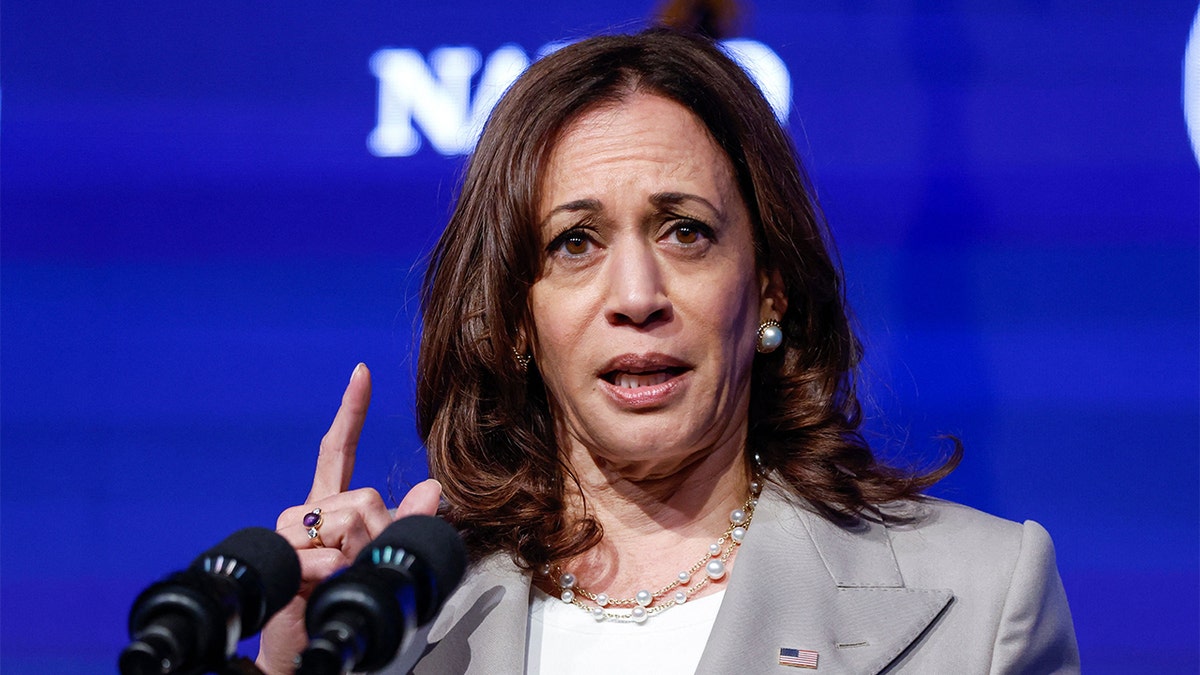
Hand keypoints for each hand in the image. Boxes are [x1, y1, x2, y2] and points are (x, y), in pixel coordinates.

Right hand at [256, 363, 442, 674]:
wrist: (309, 646)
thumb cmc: (347, 600)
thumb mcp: (386, 558)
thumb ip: (408, 523)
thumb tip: (434, 488)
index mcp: (330, 505)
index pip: (337, 450)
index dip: (350, 412)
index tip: (361, 373)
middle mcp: (307, 512)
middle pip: (362, 495)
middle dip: (378, 532)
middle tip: (365, 564)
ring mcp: (290, 536)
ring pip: (346, 519)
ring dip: (358, 555)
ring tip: (344, 578)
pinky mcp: (281, 563)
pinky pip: (325, 556)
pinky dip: (338, 575)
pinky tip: (329, 587)